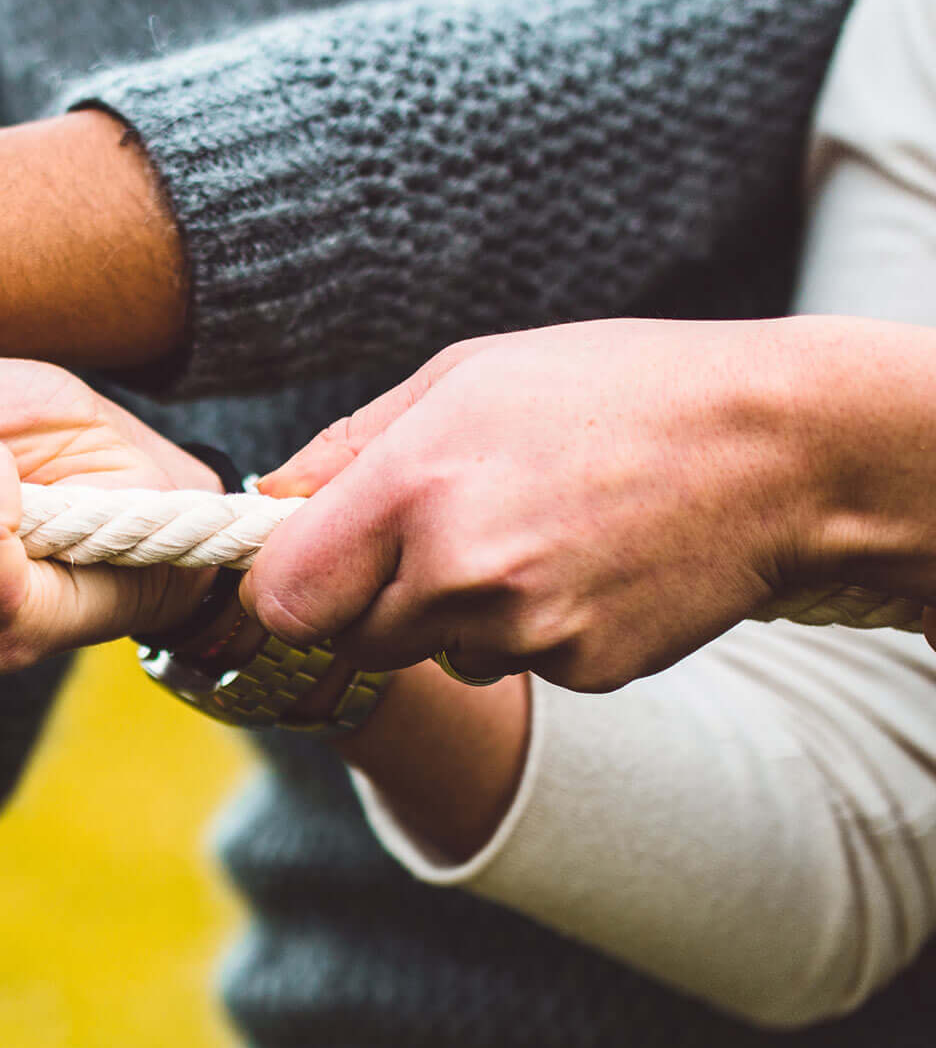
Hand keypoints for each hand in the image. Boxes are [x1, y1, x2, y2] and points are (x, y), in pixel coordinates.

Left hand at [243, 319, 842, 689]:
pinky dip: (534, 630)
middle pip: (352, 636)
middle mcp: (461, 570)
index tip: (310, 563)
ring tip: (535, 534)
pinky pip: (515, 667)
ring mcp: (525, 631)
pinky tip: (586, 565)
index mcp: (413, 487)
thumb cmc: (614, 390)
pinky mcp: (582, 670)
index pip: (283, 597)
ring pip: (435, 655)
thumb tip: (267, 498)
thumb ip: (349, 447)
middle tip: (446, 532)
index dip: (287, 585)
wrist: (781, 449)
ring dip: (458, 615)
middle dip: (375, 597)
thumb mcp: (467, 376)